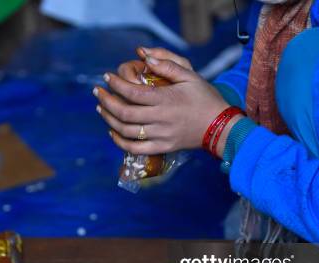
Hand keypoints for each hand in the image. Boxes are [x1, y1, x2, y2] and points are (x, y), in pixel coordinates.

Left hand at [94, 48, 229, 155]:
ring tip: (101, 108)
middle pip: (124, 112)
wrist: (221, 127)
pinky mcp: (162, 148)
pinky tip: (112, 131)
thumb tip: (145, 57)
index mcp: (166, 99)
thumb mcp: (190, 75)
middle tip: (98, 92)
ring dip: (109, 119)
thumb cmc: (205, 98)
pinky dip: (119, 142)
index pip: (133, 92)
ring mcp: (160, 136)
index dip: (116, 84)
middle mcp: (160, 119)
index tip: (107, 77)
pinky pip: (135, 149)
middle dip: (107, 101)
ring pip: (126, 131)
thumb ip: (167, 64)